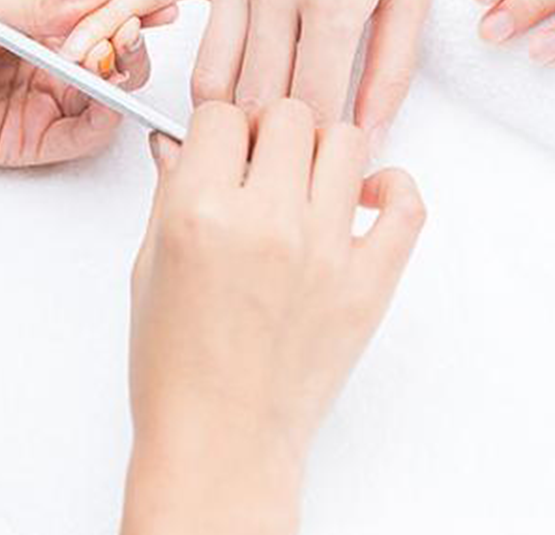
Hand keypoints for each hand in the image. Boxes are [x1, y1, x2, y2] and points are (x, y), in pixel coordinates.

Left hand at [0, 0, 170, 169]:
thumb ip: (46, 4)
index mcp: (44, 31)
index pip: (103, 24)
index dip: (134, 16)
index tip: (159, 7)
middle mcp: (52, 68)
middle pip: (115, 62)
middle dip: (130, 46)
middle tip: (127, 32)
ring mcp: (47, 105)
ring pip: (108, 98)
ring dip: (120, 77)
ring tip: (108, 56)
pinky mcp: (37, 140)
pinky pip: (85, 134)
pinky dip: (106, 119)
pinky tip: (107, 99)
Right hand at [122, 100, 425, 534]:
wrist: (221, 439)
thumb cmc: (175, 365)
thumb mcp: (148, 267)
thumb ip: (169, 193)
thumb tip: (178, 143)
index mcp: (199, 214)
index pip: (220, 115)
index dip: (216, 126)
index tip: (220, 144)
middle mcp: (266, 222)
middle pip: (287, 115)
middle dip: (267, 129)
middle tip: (258, 162)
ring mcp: (326, 251)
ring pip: (346, 142)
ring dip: (320, 152)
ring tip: (302, 183)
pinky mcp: (369, 283)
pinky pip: (406, 206)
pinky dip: (391, 189)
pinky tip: (362, 199)